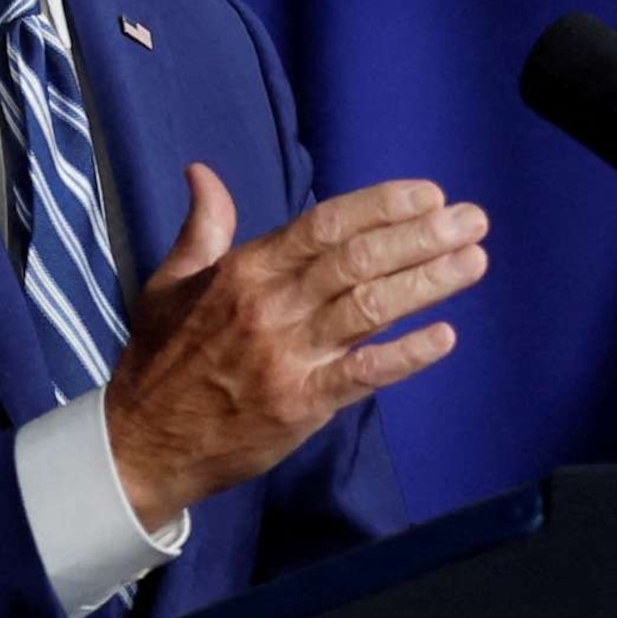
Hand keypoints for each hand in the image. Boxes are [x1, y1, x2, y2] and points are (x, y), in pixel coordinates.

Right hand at [103, 165, 487, 525]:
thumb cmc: (161, 361)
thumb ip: (202, 228)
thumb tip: (204, 173)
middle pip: (357, 260)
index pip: (324, 225)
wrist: (142, 444)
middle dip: (421, 236)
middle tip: (473, 220)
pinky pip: (362, 375)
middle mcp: (270, 307)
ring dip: (428, 282)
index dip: (381, 205)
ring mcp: (287, 357)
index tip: (428, 194)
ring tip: (475, 261)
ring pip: (369, 308)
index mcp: (244, 271)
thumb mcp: (170, 284)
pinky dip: (405, 355)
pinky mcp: (300, 405)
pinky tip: (445, 337)